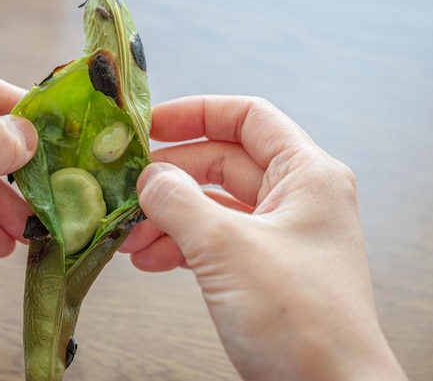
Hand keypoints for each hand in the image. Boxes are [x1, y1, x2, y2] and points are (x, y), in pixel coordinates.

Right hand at [121, 96, 406, 380]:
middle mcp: (295, 197)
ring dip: (167, 215)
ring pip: (212, 205)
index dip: (197, 113)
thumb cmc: (297, 319)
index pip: (249, 117)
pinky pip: (213, 240)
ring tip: (128, 233)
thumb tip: (149, 177)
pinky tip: (148, 259)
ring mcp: (277, 234)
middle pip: (222, 162)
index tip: (150, 124)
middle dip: (171, 176)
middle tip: (127, 185)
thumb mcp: (227, 248)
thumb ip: (180, 202)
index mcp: (306, 174)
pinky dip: (179, 245)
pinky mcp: (261, 267)